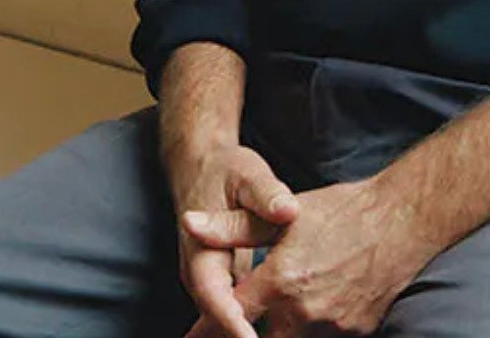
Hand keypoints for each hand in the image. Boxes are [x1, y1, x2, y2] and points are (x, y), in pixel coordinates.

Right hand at [165, 139, 300, 337]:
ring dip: (248, 332)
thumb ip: (267, 194)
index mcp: (201, 251)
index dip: (233, 323)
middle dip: (242, 335)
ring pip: (226, 320)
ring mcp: (211, 281)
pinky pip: (235, 312)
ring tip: (284, 337)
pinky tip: (276, 332)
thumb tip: (288, 210)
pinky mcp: (224, 282)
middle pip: (218, 319)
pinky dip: (251, 325)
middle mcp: (201, 274)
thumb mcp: (247, 175)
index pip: (214, 297)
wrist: (202, 168)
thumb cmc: (226, 171)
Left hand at [178, 177, 435, 337]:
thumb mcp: (283, 215)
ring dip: (281, 332)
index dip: (208, 327)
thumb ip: (232, 227)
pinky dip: (313, 330)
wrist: (403, 220)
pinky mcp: (358, 332)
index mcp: (281, 281)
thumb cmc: (341, 211)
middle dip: (247, 334)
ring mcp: (333, 326)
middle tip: (241, 324)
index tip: (193, 335)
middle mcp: (304, 311)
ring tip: (281, 313)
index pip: (232, 317)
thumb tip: (190, 223)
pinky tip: (313, 312)